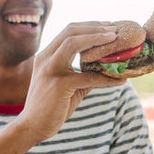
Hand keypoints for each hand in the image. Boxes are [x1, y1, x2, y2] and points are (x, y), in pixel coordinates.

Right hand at [17, 22, 126, 142]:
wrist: (32, 127)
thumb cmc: (51, 106)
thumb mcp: (68, 85)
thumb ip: (83, 74)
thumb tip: (106, 69)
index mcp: (46, 55)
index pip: (68, 31)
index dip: (89, 26)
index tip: (107, 26)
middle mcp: (46, 58)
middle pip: (71, 31)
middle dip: (95, 27)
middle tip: (114, 29)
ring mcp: (50, 69)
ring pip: (74, 43)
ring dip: (97, 38)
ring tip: (114, 38)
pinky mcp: (59, 84)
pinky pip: (88, 77)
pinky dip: (107, 78)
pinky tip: (121, 81)